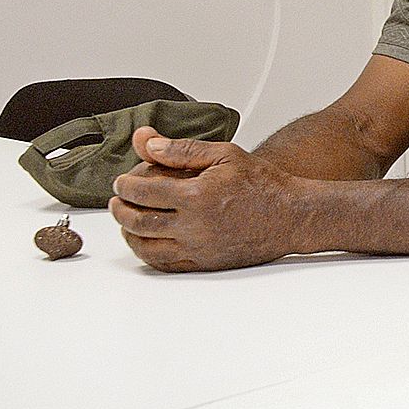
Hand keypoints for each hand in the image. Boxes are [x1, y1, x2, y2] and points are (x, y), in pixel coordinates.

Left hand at [109, 127, 302, 271]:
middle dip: (120, 210)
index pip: (143, 192)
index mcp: (196, 195)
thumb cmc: (263, 184)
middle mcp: (194, 225)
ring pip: (147, 246)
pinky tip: (147, 244)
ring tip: (126, 222)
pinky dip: (148, 254)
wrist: (291, 214)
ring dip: (128, 234)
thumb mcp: (225, 154)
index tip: (121, 182)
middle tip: (117, 202)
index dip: (124, 186)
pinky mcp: (205, 262)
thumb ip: (183, 149)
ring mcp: (198, 247)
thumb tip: (149, 144)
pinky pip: (166, 264)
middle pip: (138, 221)